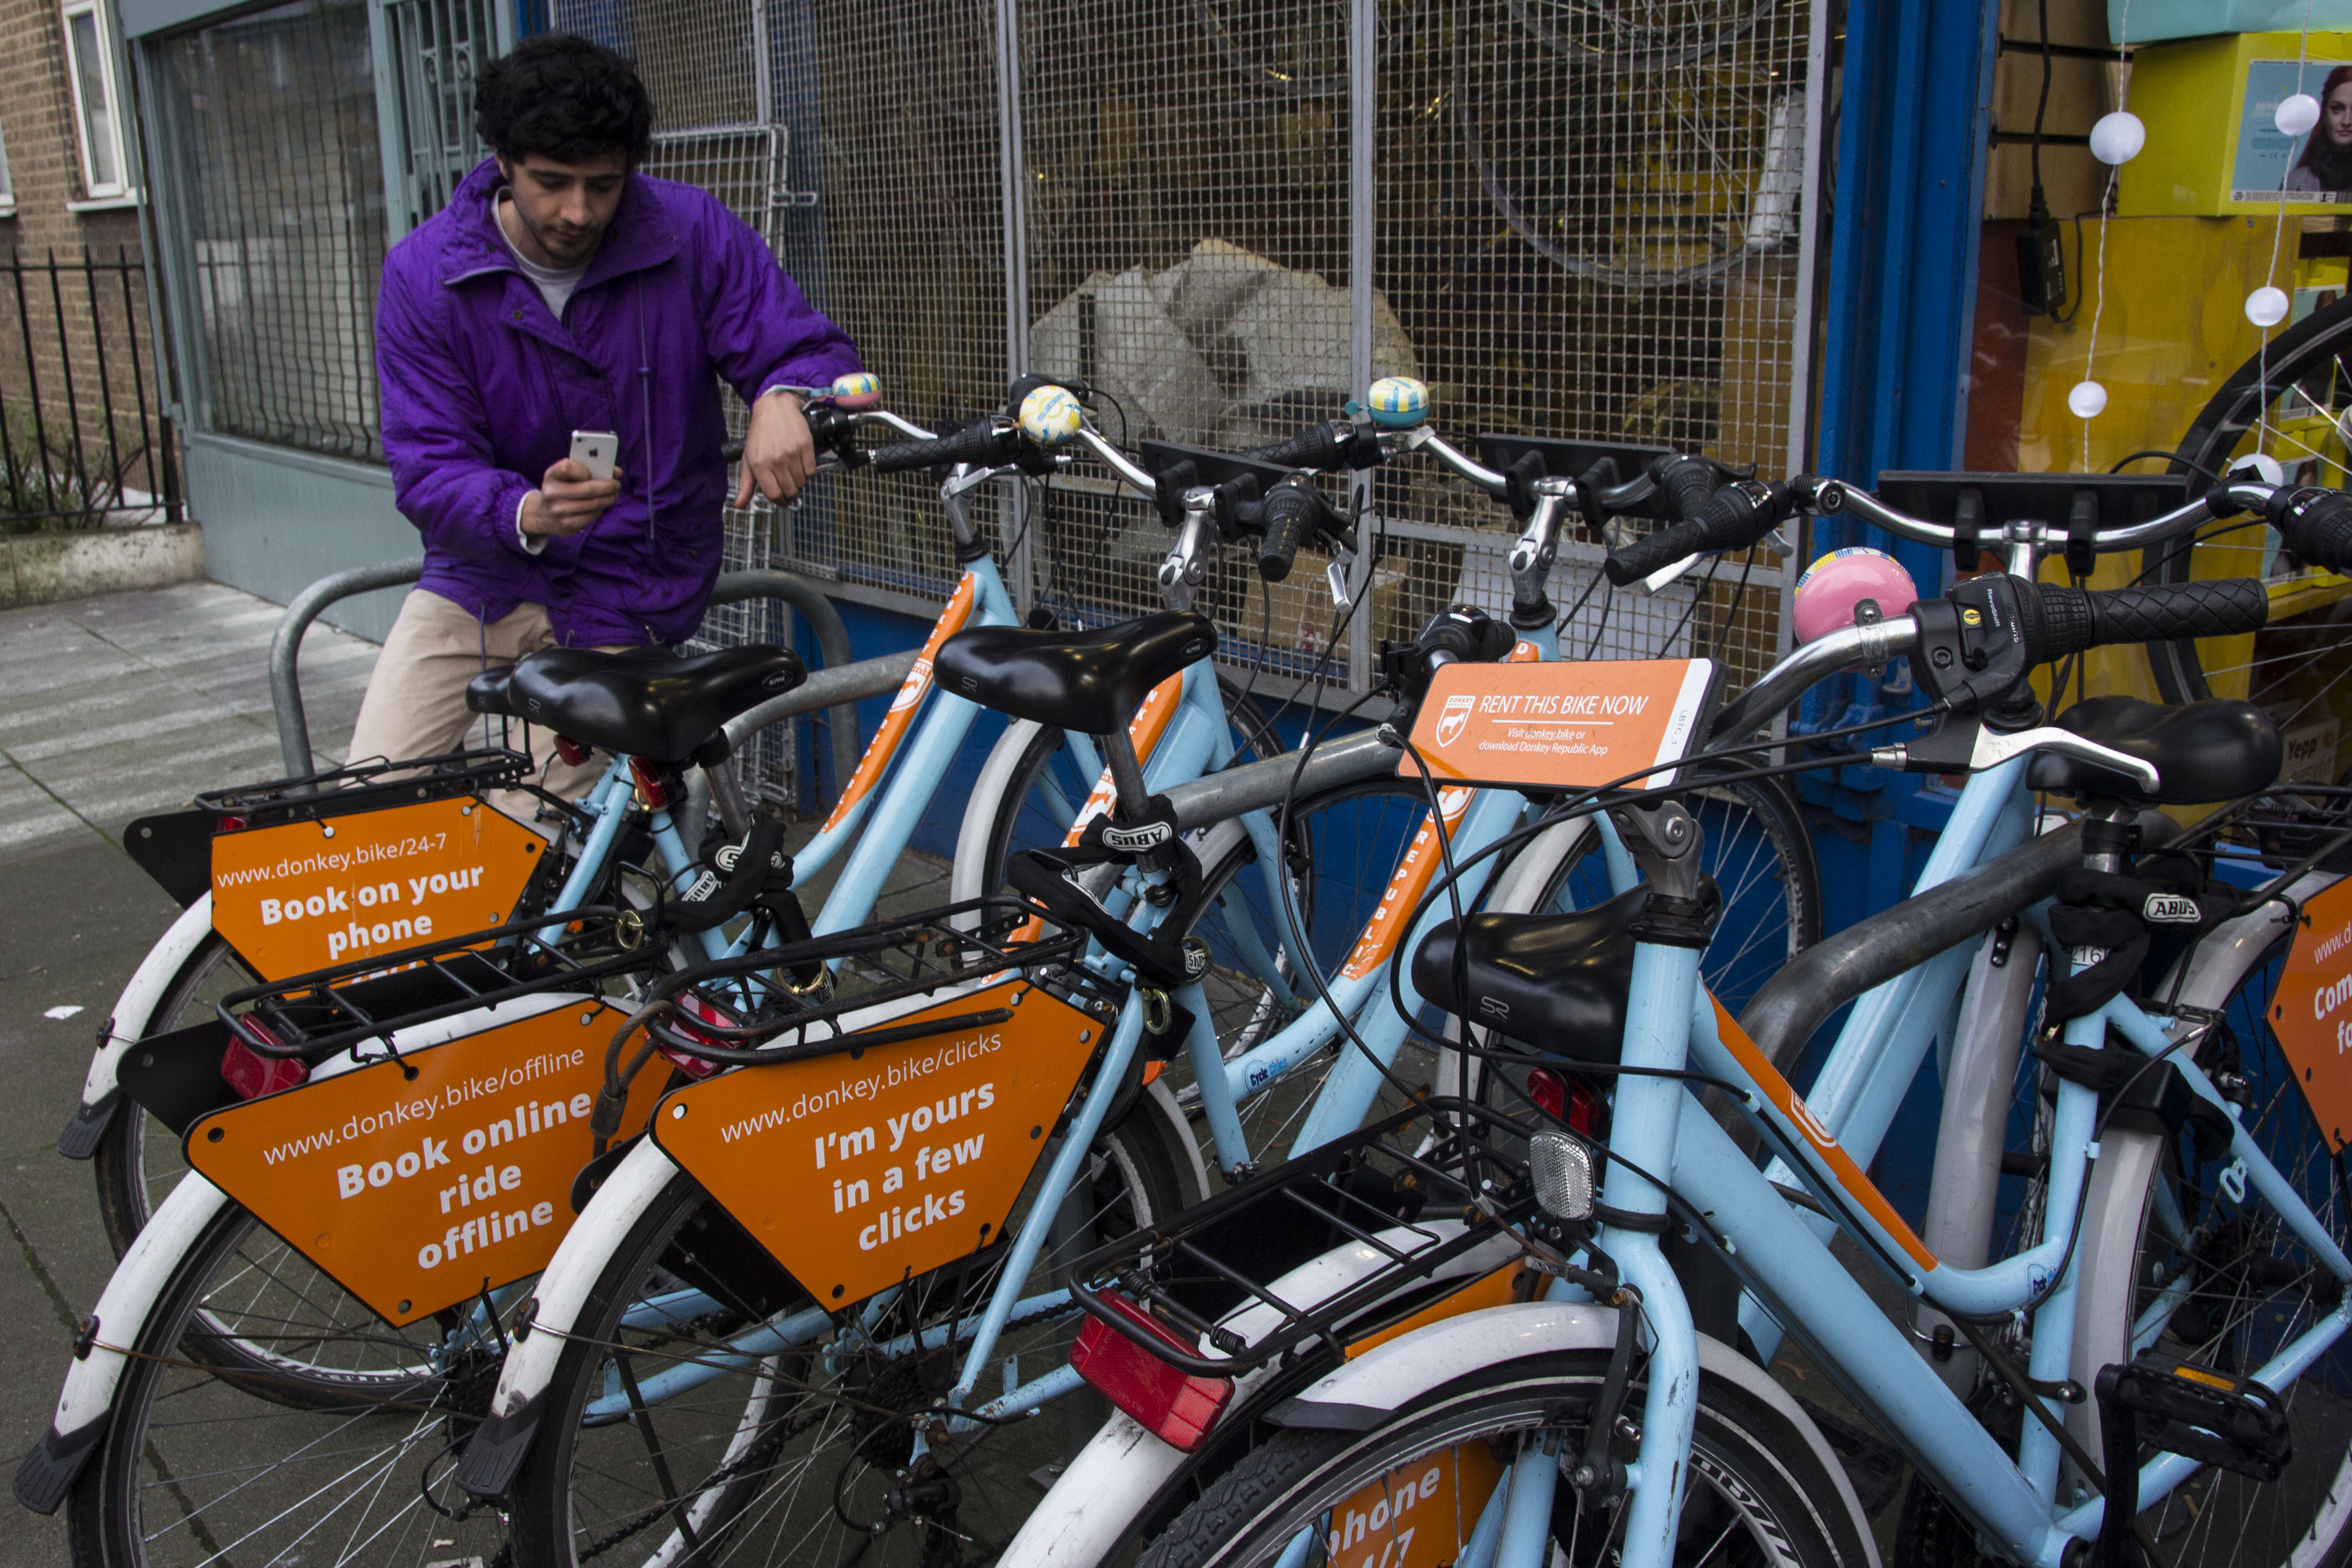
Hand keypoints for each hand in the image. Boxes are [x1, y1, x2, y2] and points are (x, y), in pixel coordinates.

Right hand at [522, 457, 621, 537]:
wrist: (543, 514)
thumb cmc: (561, 489)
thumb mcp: (565, 476)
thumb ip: (587, 469)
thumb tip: (617, 472)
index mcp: (551, 476)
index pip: (567, 468)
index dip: (585, 470)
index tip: (595, 472)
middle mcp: (553, 493)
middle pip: (588, 489)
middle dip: (608, 486)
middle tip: (616, 485)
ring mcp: (559, 511)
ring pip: (594, 504)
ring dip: (609, 499)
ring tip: (613, 495)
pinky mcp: (567, 525)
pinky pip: (592, 515)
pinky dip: (600, 510)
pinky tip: (599, 506)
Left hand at [737, 390, 816, 506]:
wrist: (775, 408)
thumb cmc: (760, 433)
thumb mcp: (748, 457)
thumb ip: (746, 483)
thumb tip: (739, 504)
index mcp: (759, 464)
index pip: (773, 494)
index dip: (779, 501)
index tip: (782, 500)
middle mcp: (775, 459)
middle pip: (790, 491)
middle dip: (791, 494)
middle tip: (790, 489)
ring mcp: (791, 452)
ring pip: (802, 482)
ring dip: (799, 482)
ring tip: (793, 473)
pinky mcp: (805, 445)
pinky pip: (811, 470)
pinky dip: (807, 471)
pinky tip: (800, 463)